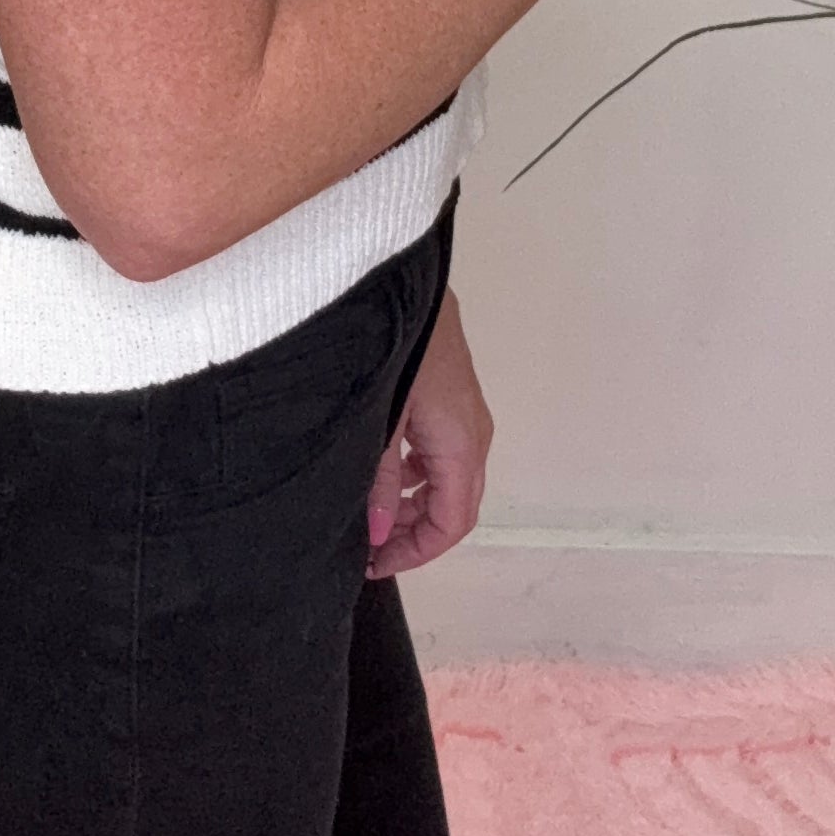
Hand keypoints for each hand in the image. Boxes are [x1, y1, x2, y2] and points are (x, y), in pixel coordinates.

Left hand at [365, 291, 491, 577]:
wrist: (395, 270)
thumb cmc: (390, 340)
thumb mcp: (377, 420)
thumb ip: (375, 482)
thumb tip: (375, 533)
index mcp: (460, 442)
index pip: (453, 521)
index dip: (416, 552)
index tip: (374, 565)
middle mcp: (471, 429)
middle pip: (453, 501)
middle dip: (410, 530)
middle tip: (363, 543)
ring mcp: (462, 407)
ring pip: (444, 474)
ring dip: (409, 499)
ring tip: (364, 508)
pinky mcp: (446, 388)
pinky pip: (437, 446)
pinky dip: (411, 468)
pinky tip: (377, 465)